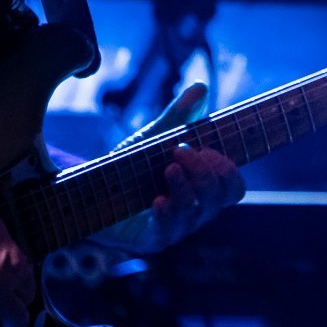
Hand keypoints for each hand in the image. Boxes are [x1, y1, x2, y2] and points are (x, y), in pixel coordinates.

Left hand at [94, 82, 246, 253]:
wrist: (93, 190)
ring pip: (194, 214)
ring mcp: (175, 228)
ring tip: (168, 167)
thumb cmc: (133, 166)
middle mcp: (195, 212)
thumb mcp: (156, 137)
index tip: (206, 149)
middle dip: (204, 173)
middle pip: (218, 199)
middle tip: (181, 151)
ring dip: (185, 188)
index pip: (233, 189)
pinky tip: (158, 199)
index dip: (228, 171)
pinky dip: (167, 214)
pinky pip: (166, 233)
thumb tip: (200, 87)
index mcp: (203, 191)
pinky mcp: (149, 239)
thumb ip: (179, 116)